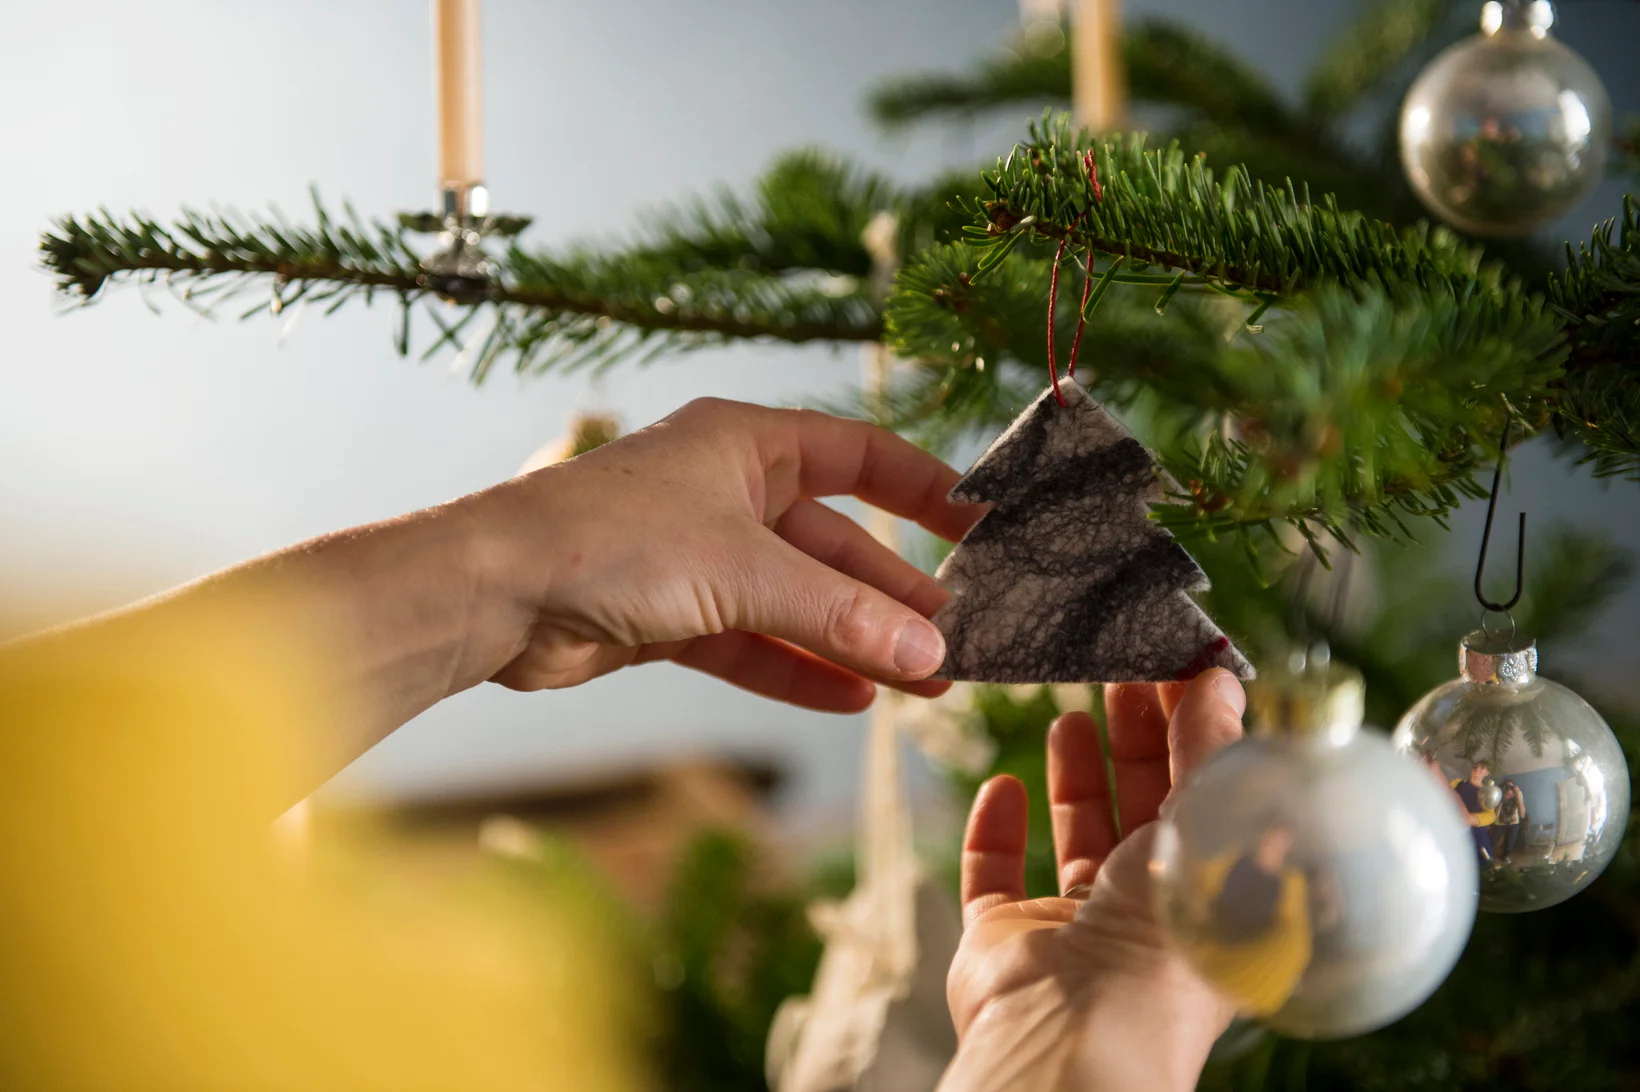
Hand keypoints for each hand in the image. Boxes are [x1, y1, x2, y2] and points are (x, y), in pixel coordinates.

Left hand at [465, 397, 983, 710]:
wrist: (493, 591)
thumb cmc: (609, 540)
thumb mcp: (743, 571)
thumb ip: (838, 614)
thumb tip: (929, 653)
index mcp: (747, 443)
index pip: (861, 456)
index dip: (924, 489)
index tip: (981, 526)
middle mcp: (726, 491)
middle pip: (833, 543)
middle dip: (892, 594)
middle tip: (956, 639)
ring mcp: (698, 555)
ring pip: (796, 600)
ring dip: (854, 641)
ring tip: (924, 683)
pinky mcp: (669, 614)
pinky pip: (753, 641)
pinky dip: (797, 668)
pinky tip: (852, 698)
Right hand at [940, 671, 1247, 1091]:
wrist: (1072, 1033)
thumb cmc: (1159, 944)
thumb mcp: (1199, 830)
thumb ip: (1207, 753)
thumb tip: (1218, 682)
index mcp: (1208, 903)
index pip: (1206, 801)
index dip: (1196, 736)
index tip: (1182, 672)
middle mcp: (1144, 918)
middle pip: (1141, 812)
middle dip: (1136, 740)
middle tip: (1124, 670)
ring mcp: (1073, 932)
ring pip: (1075, 839)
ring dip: (1075, 775)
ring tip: (1071, 712)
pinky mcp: (1006, 942)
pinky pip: (997, 876)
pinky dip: (997, 829)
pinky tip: (1003, 785)